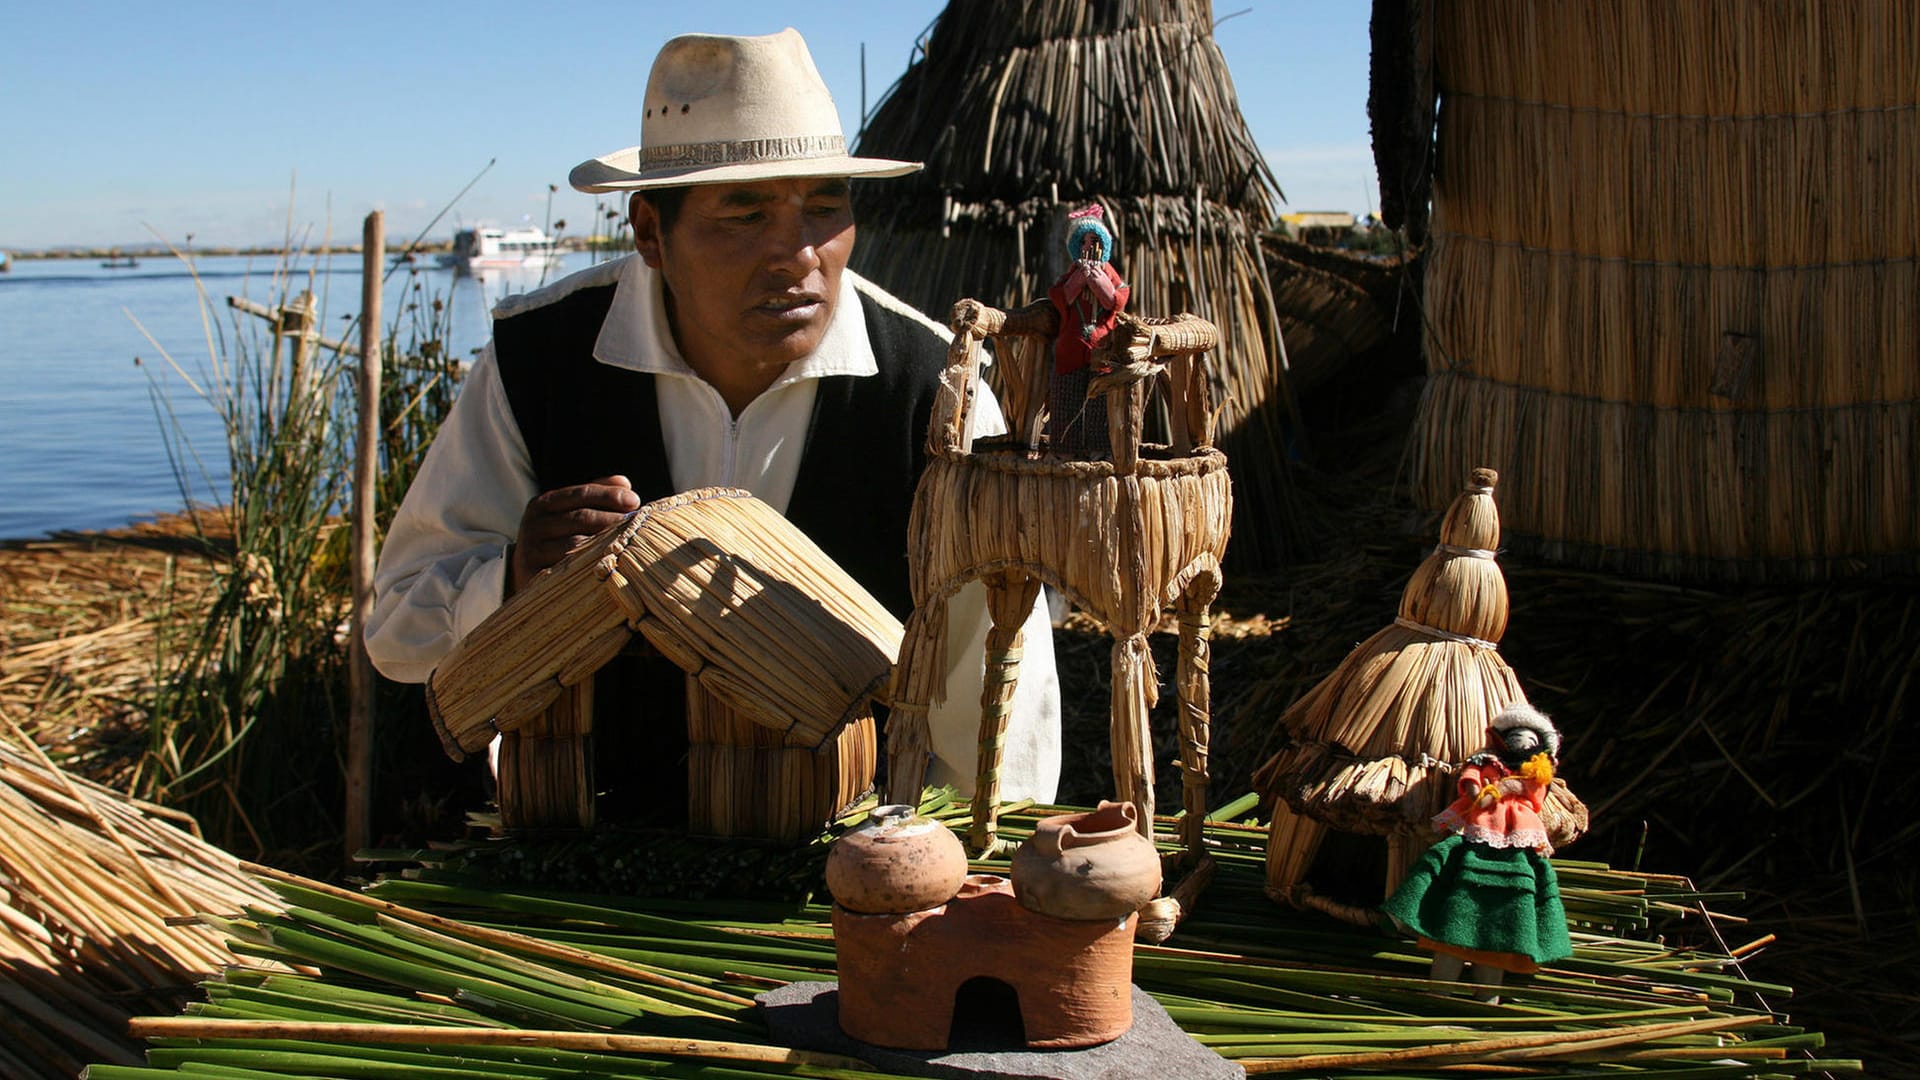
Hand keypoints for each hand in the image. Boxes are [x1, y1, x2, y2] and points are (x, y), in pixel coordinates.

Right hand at [509, 475, 640, 593]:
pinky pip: (569, 570)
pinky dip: (592, 565)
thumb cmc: (556, 537)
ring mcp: (532, 550)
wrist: (521, 571)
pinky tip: (611, 563)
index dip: (609, 495)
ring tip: (629, 543)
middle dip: (613, 519)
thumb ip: (594, 495)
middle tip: (638, 524)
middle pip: (581, 518)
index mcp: (543, 504)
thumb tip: (625, 482)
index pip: (580, 494)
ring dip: (607, 542)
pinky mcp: (534, 575)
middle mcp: (534, 524)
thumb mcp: (567, 512)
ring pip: (577, 545)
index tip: (635, 501)